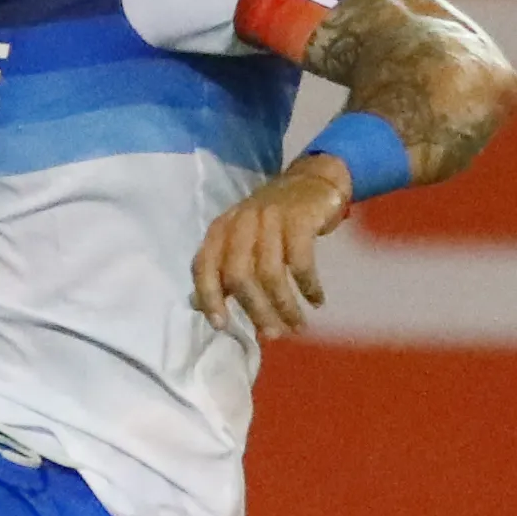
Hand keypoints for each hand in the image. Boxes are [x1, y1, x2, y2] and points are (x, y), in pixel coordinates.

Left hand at [192, 160, 353, 339]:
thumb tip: (200, 308)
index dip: (209, 297)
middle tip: (273, 333)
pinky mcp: (300, 219)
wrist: (311, 181)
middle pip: (239, 276)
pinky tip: (317, 300)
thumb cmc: (271, 221)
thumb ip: (222, 270)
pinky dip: (309, 286)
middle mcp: (240, 223)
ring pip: (270, 273)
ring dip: (284, 305)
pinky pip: (301, 261)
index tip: (222, 325)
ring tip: (297, 325)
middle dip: (256, 310)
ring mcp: (270, 219)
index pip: (203, 266)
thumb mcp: (241, 240)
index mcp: (219, 230)